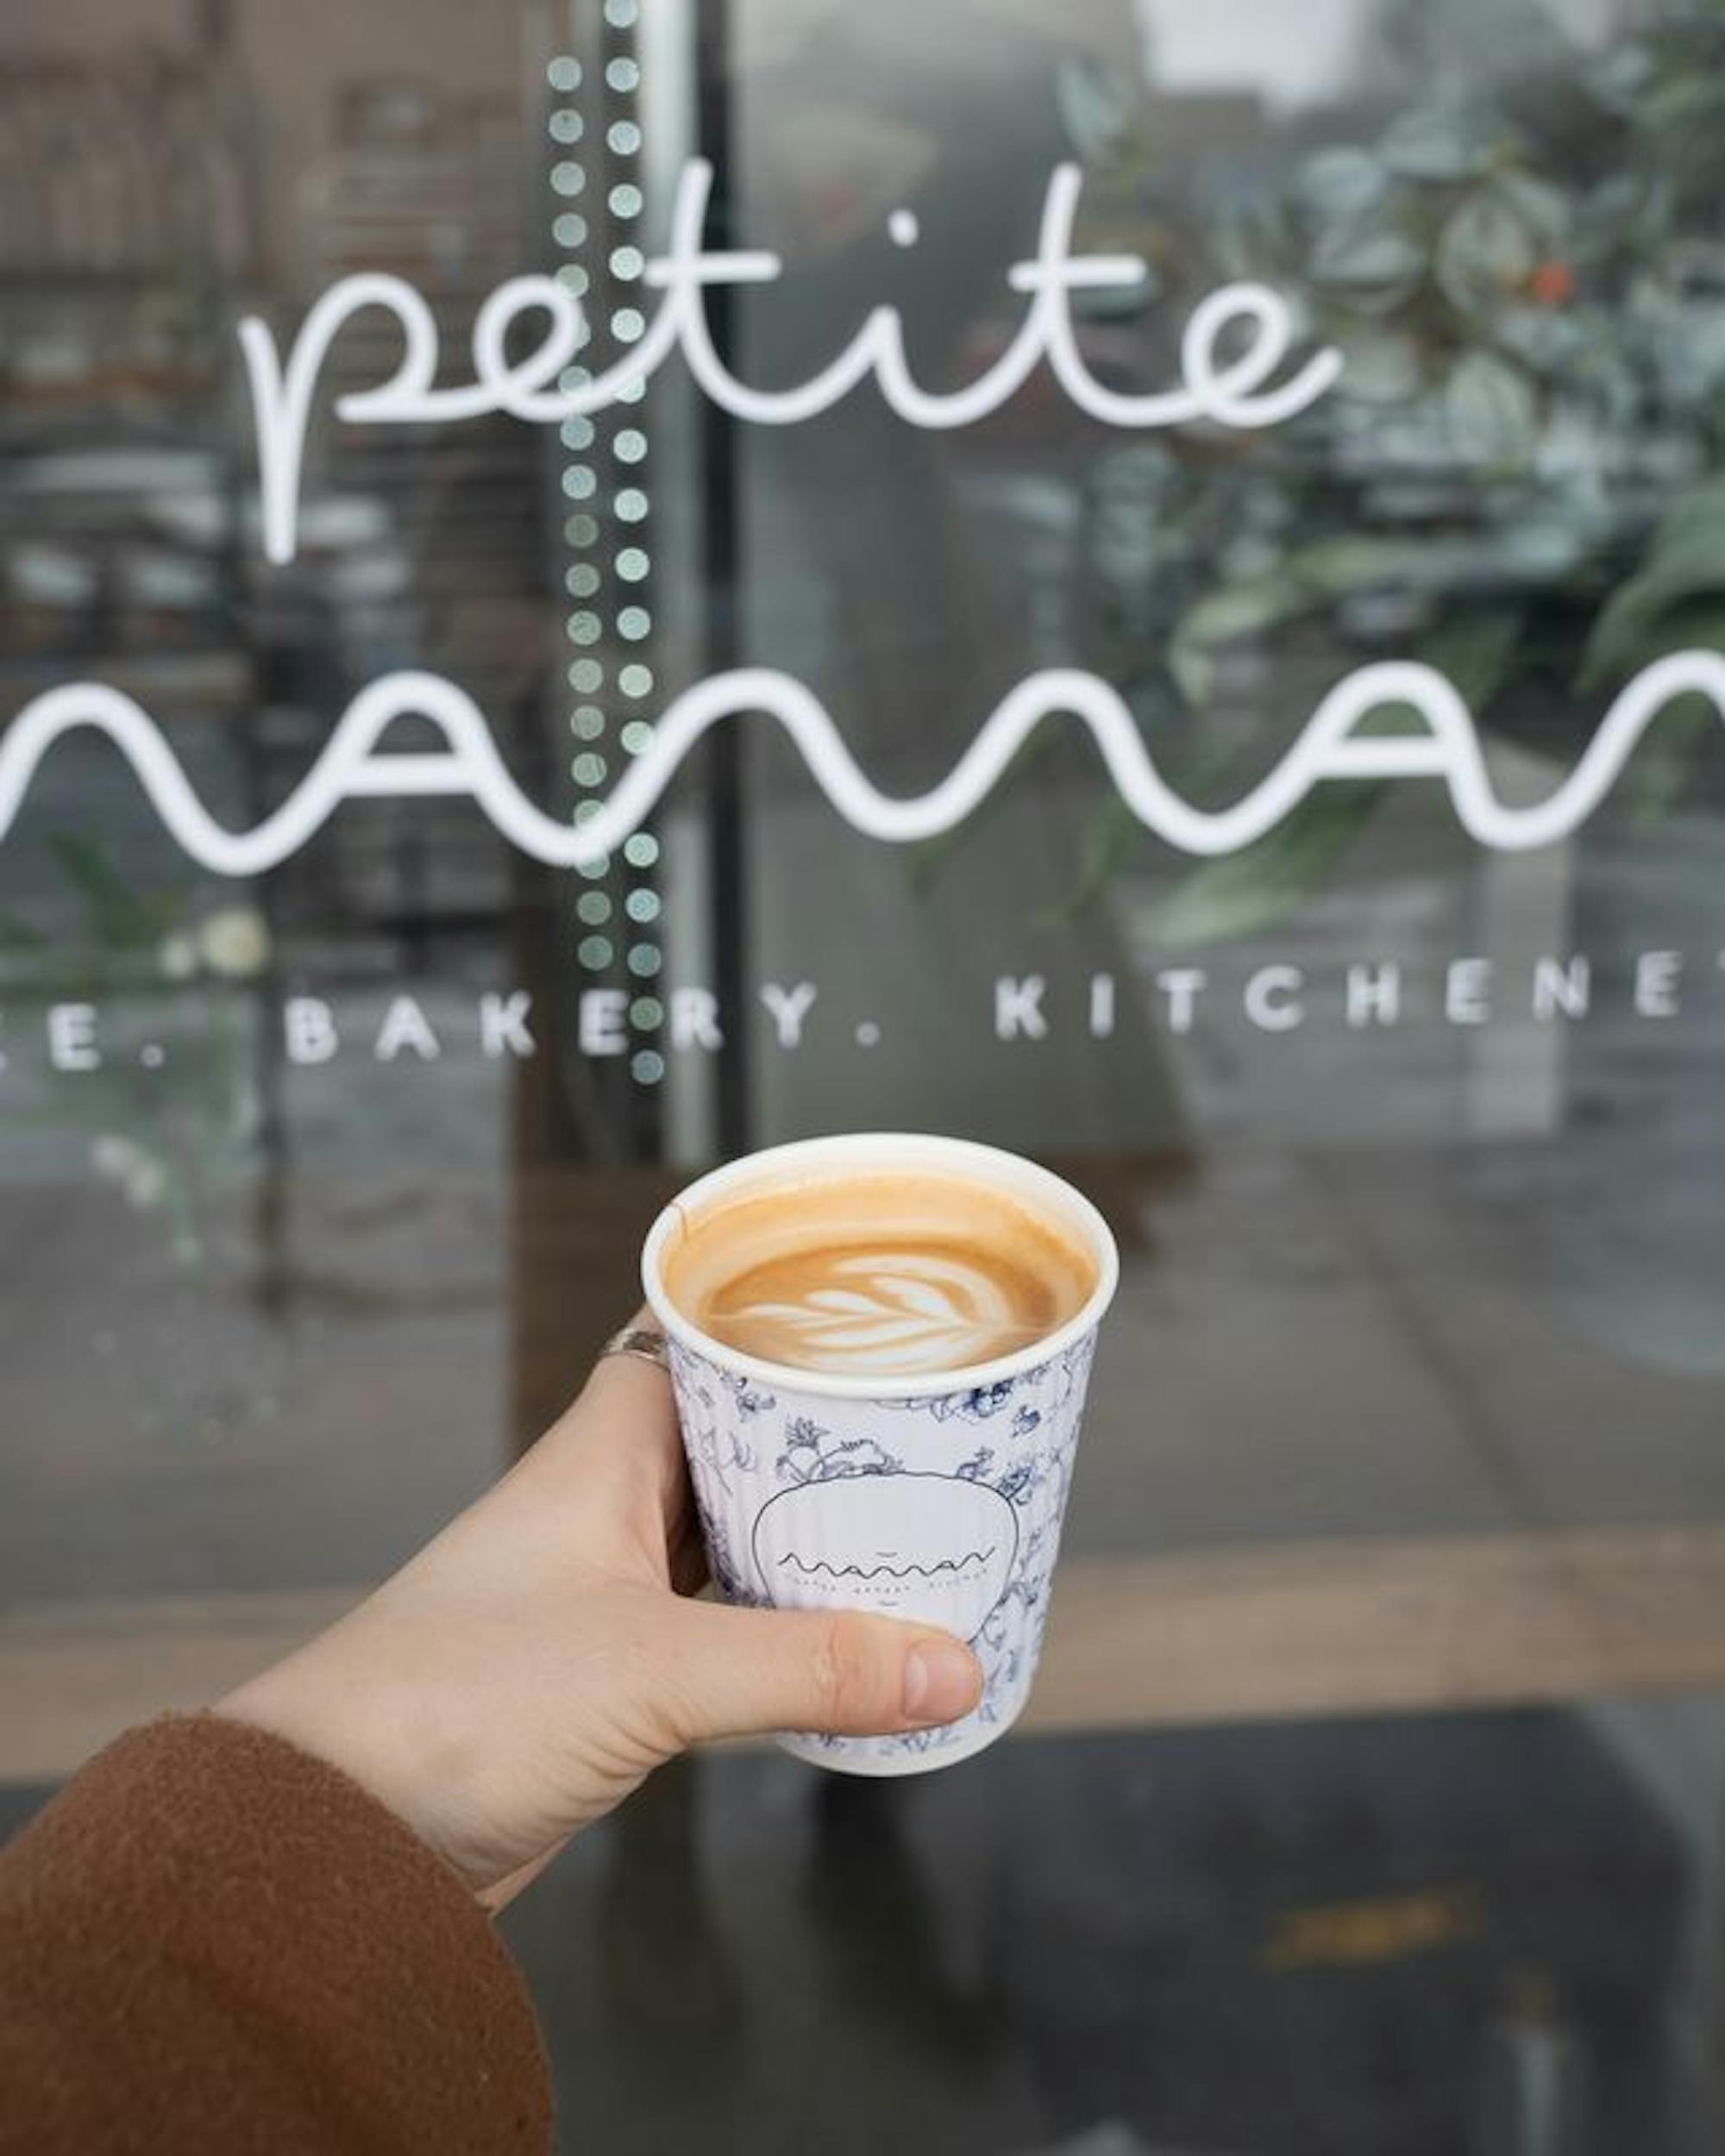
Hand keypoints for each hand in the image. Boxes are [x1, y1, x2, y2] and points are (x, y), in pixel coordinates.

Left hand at [220, 1325, 982, 1907]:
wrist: (339, 1838)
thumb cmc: (456, 1707)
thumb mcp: (654, 1672)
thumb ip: (807, 1667)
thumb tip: (950, 1664)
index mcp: (601, 1454)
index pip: (697, 1347)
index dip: (777, 1329)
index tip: (874, 1327)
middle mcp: (604, 1508)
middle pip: (734, 1447)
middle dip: (826, 1450)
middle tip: (939, 1444)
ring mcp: (603, 1593)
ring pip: (731, 1542)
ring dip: (809, 1547)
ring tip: (918, 1539)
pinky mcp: (606, 1679)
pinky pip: (718, 1630)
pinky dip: (779, 1632)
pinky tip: (845, 1648)